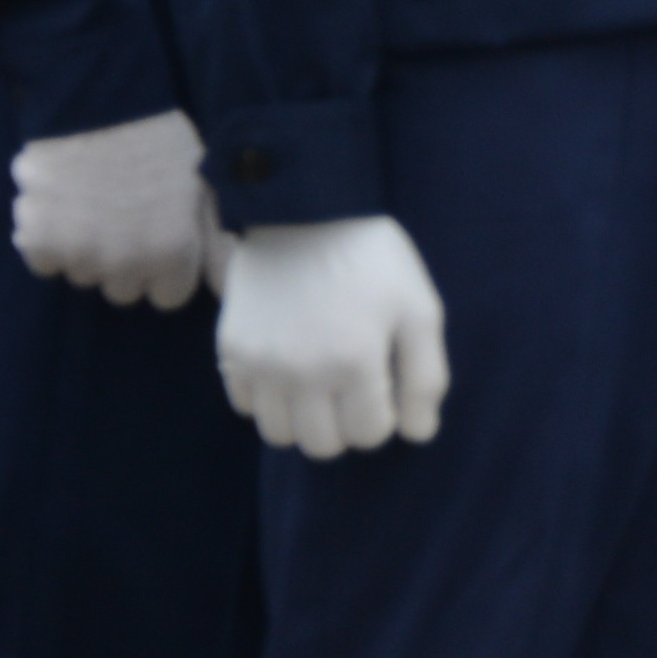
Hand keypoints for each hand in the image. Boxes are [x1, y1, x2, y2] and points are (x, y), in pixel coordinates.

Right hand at [11, 105, 225, 308]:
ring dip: (89, 251)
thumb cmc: (162, 140)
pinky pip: (45, 262)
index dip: (168, 268)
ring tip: (96, 206)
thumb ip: (217, 244)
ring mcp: (76, 254)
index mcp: (170, 253)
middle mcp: (123, 264)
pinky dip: (51, 241)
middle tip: (128, 220)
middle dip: (128, 263)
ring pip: (84, 275)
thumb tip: (228, 289)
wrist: (100, 104)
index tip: (163, 241)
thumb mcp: (205, 187)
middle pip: (124, 289)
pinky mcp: (36, 240)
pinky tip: (66, 207)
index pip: (169, 297)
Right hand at [216, 216, 449, 456]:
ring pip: (279, 434)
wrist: (306, 210)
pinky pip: (245, 406)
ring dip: (305, 421)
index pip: (369, 435)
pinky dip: (268, 400)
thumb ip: (426, 376)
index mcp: (354, 362)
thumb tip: (419, 434)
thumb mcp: (419, 308)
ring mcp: (259, 365)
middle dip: (345, 427)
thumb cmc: (373, 259)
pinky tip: (288, 368)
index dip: (384, 416)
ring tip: (321, 384)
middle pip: (322, 446)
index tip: (385, 383)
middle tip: (354, 388)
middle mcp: (300, 374)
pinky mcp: (230, 351)